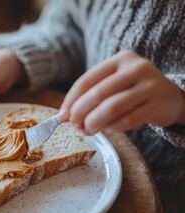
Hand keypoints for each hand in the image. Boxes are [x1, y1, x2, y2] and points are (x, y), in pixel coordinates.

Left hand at [60, 50, 184, 134]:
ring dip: (95, 122)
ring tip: (88, 130)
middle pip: (98, 93)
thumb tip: (65, 114)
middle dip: (81, 112)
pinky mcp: (158, 105)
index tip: (62, 115)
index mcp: (120, 59)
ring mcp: (150, 86)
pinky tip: (107, 129)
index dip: (71, 99)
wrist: (171, 97)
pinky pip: (128, 120)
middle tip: (75, 125)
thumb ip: (92, 94)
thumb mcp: (115, 84)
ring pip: (112, 107)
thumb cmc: (133, 91)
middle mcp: (136, 68)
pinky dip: (113, 127)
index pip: (87, 80)